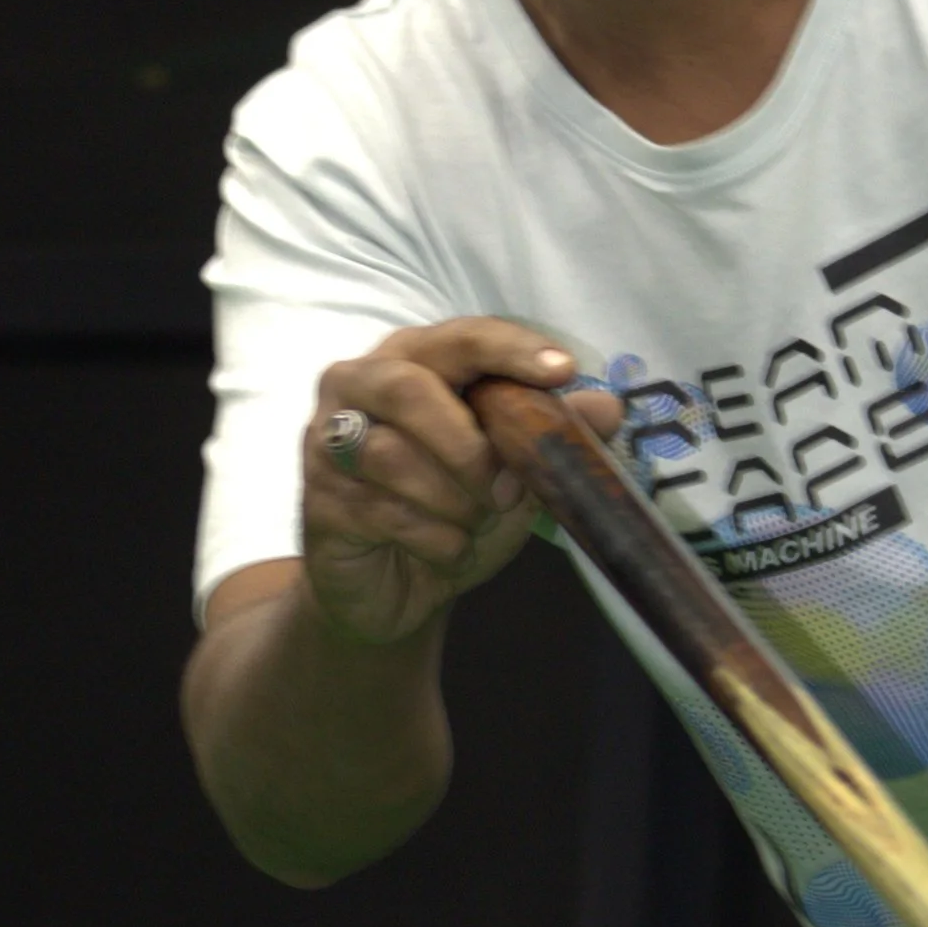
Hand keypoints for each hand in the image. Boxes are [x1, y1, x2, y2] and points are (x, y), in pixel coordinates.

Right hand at [301, 319, 619, 646]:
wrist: (398, 589)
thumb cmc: (456, 509)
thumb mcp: (517, 472)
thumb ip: (555, 435)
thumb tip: (608, 407)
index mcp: (413, 359)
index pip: (462, 337)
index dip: (511, 350)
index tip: (563, 373)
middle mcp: (358, 384)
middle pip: (408, 387)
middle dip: (468, 443)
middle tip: (508, 488)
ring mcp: (328, 440)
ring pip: (391, 456)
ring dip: (452, 500)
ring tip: (475, 522)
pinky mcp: (318, 499)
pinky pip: (382, 511)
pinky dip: (433, 538)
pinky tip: (446, 548)